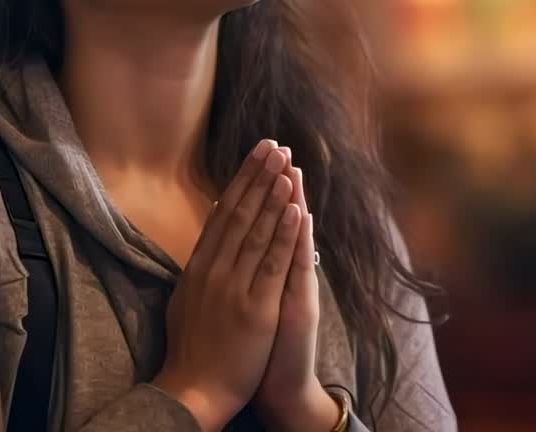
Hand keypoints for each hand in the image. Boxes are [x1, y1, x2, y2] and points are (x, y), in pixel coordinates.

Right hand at [153, 140, 301, 431]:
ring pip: (256, 232)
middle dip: (258, 177)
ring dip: (272, 195)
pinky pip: (271, 263)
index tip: (257, 153)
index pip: (223, 213)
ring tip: (285, 165)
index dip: (241, 180)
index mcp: (199, 266)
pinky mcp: (255, 307)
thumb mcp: (187, 293)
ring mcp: (234, 288)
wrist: (193, 389)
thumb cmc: (193, 346)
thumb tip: (211, 213)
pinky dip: (283, 233)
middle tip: (274, 145)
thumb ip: (200, 254)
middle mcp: (214, 270)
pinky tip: (294, 208)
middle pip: (239, 213)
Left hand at [254, 152, 338, 431]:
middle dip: (277, 183)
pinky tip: (300, 214)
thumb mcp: (251, 300)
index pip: (264, 220)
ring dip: (291, 201)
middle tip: (278, 147)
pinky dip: (297, 240)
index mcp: (268, 271)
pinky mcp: (299, 307)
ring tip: (292, 168)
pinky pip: (298, 269)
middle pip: (280, 220)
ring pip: (292, 237)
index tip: (259, 155)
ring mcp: (294, 289)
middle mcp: (284, 274)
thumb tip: (236, 235)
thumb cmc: (256, 346)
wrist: (277, 387)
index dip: (261, 187)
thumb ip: (247, 266)